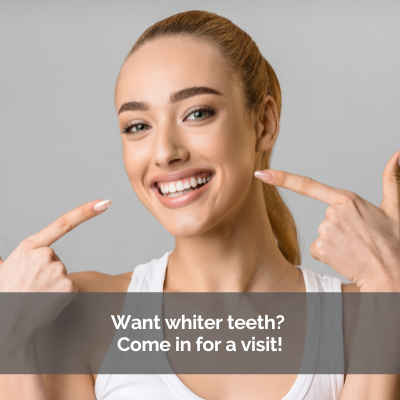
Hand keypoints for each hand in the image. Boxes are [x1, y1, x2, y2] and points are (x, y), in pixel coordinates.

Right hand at [0, 199, 110, 341]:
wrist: (6, 325)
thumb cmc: (4, 295)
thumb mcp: (0, 270)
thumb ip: (2, 259)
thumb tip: (0, 257)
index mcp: (29, 247)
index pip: (63, 223)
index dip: (85, 212)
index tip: (104, 202)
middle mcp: (45, 255)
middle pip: (57, 259)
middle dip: (47, 272)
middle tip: (30, 287)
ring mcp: (58, 270)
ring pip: (62, 274)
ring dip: (52, 285)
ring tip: (34, 295)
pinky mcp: (68, 287)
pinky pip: (70, 288)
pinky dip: (61, 296)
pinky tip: (46, 302)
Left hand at [254, 152, 399, 291]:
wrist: (392, 274)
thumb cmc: (394, 242)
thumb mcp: (395, 209)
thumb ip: (392, 180)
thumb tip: (397, 155)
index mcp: (348, 200)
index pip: (309, 185)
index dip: (282, 178)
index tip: (262, 174)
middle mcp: (333, 213)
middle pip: (325, 218)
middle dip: (339, 227)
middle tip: (359, 238)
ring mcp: (325, 230)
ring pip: (322, 234)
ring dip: (336, 241)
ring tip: (355, 248)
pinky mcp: (320, 248)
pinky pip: (318, 248)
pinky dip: (330, 253)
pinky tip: (346, 257)